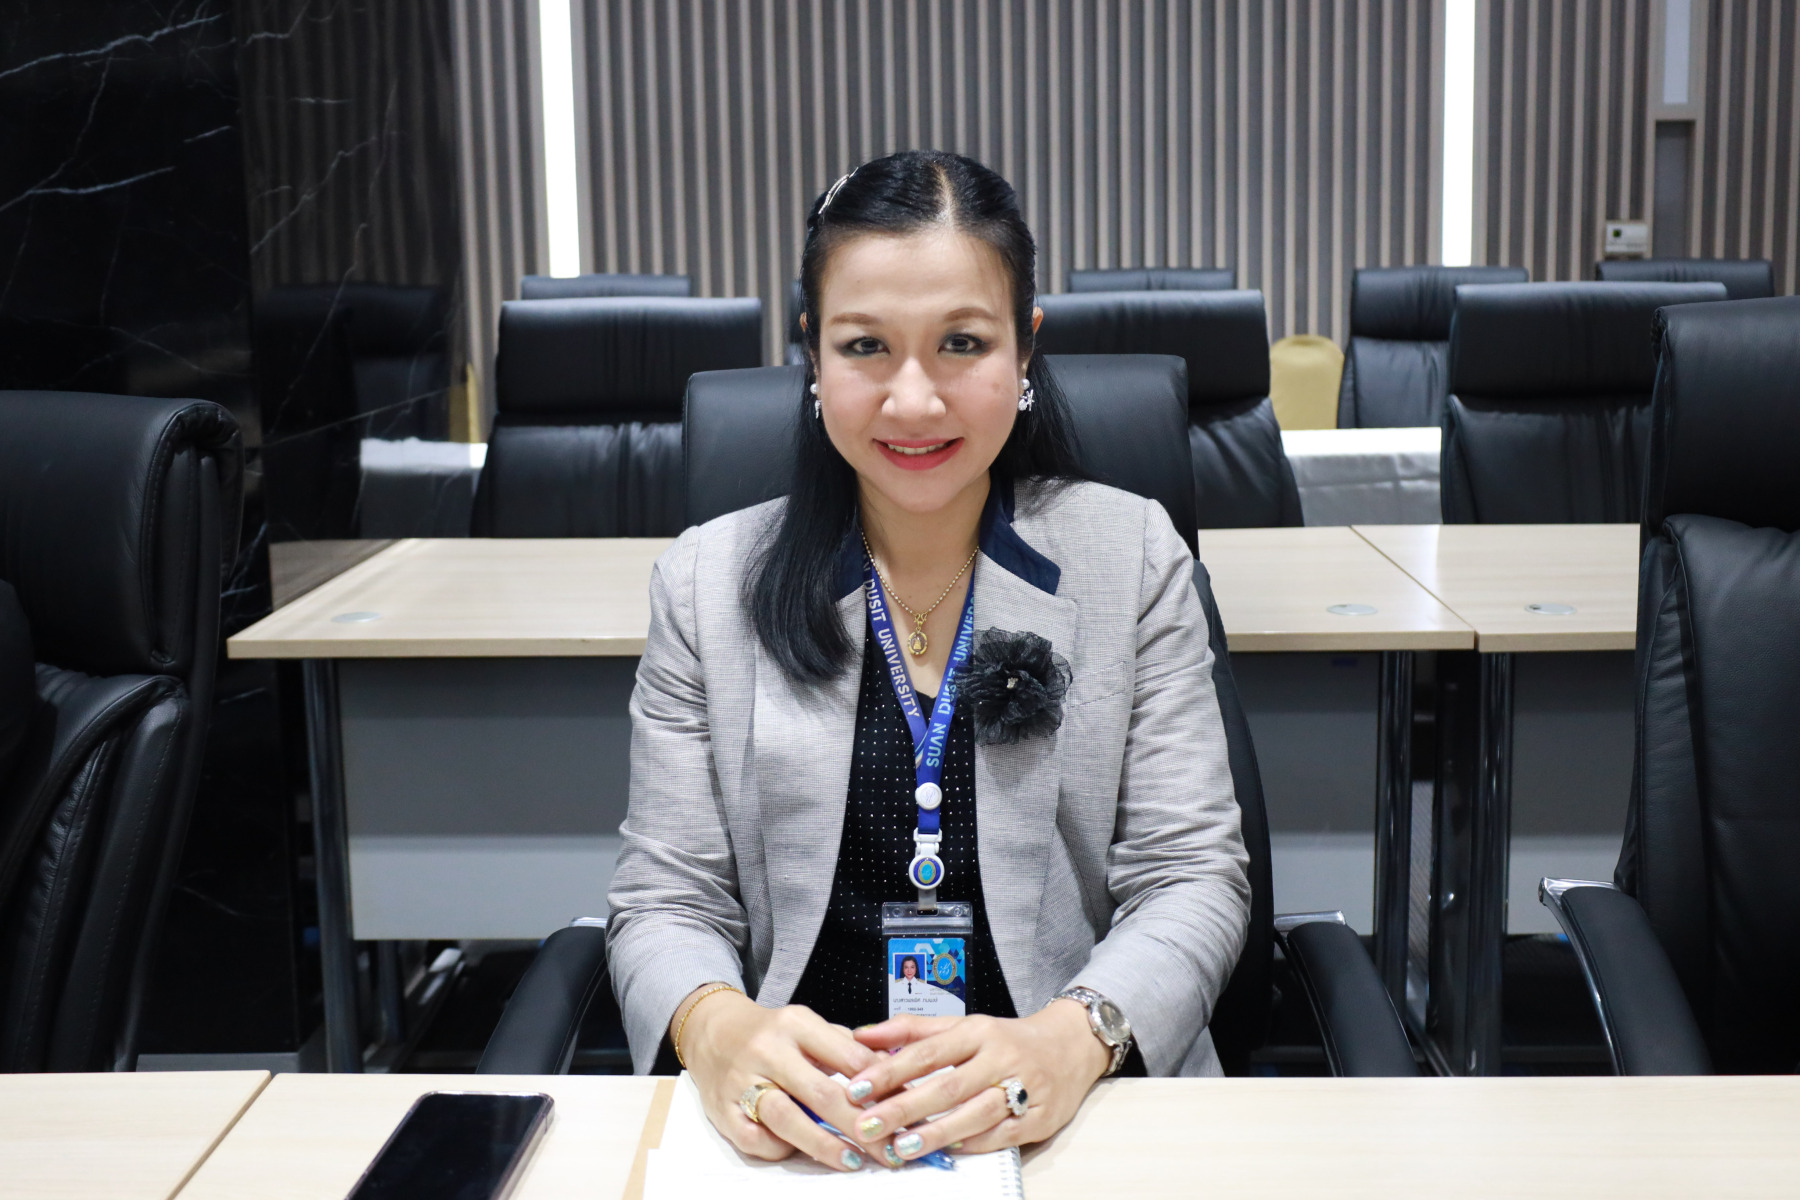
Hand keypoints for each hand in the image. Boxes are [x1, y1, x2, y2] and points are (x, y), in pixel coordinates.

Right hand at [673, 986, 881, 1171]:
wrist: (712, 1032)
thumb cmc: (773, 1034)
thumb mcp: (809, 1027)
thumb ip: (847, 1048)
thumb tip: (895, 1072)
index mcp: (796, 1024)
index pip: (847, 1056)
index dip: (879, 1086)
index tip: (903, 1108)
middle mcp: (768, 1050)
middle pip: (823, 1093)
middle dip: (861, 1126)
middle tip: (890, 1149)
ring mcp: (742, 1081)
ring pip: (788, 1119)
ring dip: (825, 1144)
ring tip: (854, 1160)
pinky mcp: (723, 1110)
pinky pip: (755, 1139)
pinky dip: (779, 1149)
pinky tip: (800, 1152)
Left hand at [841, 1001, 1110, 1161]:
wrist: (1072, 1046)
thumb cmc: (1007, 1039)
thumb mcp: (964, 1025)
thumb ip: (913, 1030)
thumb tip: (862, 1036)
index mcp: (977, 1030)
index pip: (927, 1050)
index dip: (889, 1070)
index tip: (855, 1087)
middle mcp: (1000, 1057)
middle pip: (946, 1085)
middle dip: (903, 1107)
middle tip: (866, 1124)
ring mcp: (1024, 1087)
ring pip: (974, 1112)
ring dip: (936, 1132)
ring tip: (901, 1147)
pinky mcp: (1040, 1117)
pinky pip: (1001, 1134)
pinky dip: (973, 1143)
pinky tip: (947, 1151)